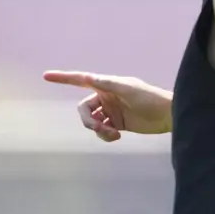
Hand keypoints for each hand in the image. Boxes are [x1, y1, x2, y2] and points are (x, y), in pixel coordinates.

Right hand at [43, 71, 172, 140]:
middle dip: (87, 121)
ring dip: (97, 130)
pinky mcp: (117, 125)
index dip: (64, 78)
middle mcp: (106, 97)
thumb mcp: (129, 89)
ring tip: (112, 135)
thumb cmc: (150, 98)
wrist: (168, 115)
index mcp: (107, 85)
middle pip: (84, 109)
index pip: (81, 80)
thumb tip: (89, 77)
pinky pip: (102, 131)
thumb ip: (108, 84)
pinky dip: (104, 136)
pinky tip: (115, 137)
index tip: (46, 76)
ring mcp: (111, 112)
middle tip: (99, 128)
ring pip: (91, 122)